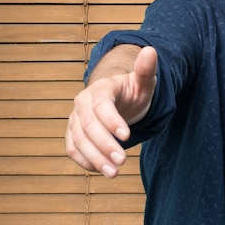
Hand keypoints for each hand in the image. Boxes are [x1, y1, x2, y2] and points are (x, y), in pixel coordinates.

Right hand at [65, 46, 157, 176]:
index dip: (111, 120)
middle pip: (88, 126)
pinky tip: (101, 170)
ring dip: (94, 158)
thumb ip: (146, 70)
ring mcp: (75, 119)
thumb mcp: (143, 81)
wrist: (118, 99)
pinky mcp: (73, 134)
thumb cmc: (133, 91)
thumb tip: (151, 51)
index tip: (127, 136)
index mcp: (100, 89)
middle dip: (104, 145)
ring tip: (113, 173)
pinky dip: (85, 161)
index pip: (101, 105)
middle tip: (122, 161)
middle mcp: (83, 103)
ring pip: (78, 141)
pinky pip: (73, 150)